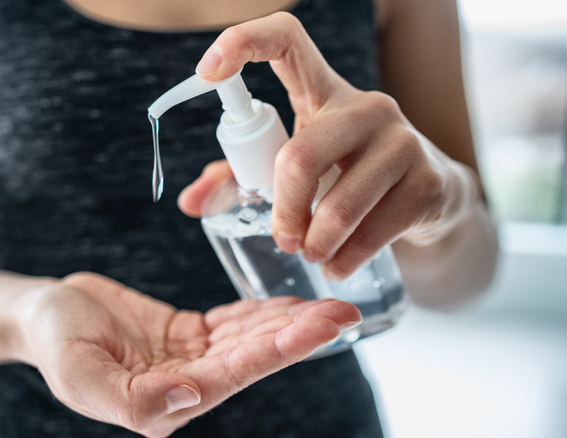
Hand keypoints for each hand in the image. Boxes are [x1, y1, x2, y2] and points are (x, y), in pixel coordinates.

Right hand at [17, 272, 359, 437]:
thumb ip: (132, 400)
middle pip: (253, 357)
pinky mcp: (188, 335)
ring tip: (331, 304)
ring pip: (249, 339)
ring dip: (289, 322)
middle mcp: (187, 384)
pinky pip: (232, 323)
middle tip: (345, 313)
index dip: (279, 351)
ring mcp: (190, 358)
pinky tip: (291, 303)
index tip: (321, 329)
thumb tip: (191, 397)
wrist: (42, 314)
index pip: (234, 375)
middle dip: (299, 335)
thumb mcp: (80, 374)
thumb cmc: (54, 342)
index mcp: (165, 401)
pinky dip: (262, 312)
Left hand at [179, 12, 477, 279]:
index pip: (287, 41)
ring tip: (311, 254)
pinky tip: (338, 265)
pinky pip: (374, 231)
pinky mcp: (428, 181)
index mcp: (324, 92)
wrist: (432, 196)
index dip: (244, 42)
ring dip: (315, 243)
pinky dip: (346, 259)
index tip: (207, 72)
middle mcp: (367, 107)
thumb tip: (190, 202)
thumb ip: (242, 174)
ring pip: (338, 205)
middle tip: (283, 239)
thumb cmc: (346, 174)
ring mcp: (403, 141)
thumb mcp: (298, 166)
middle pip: (301, 156)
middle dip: (283, 211)